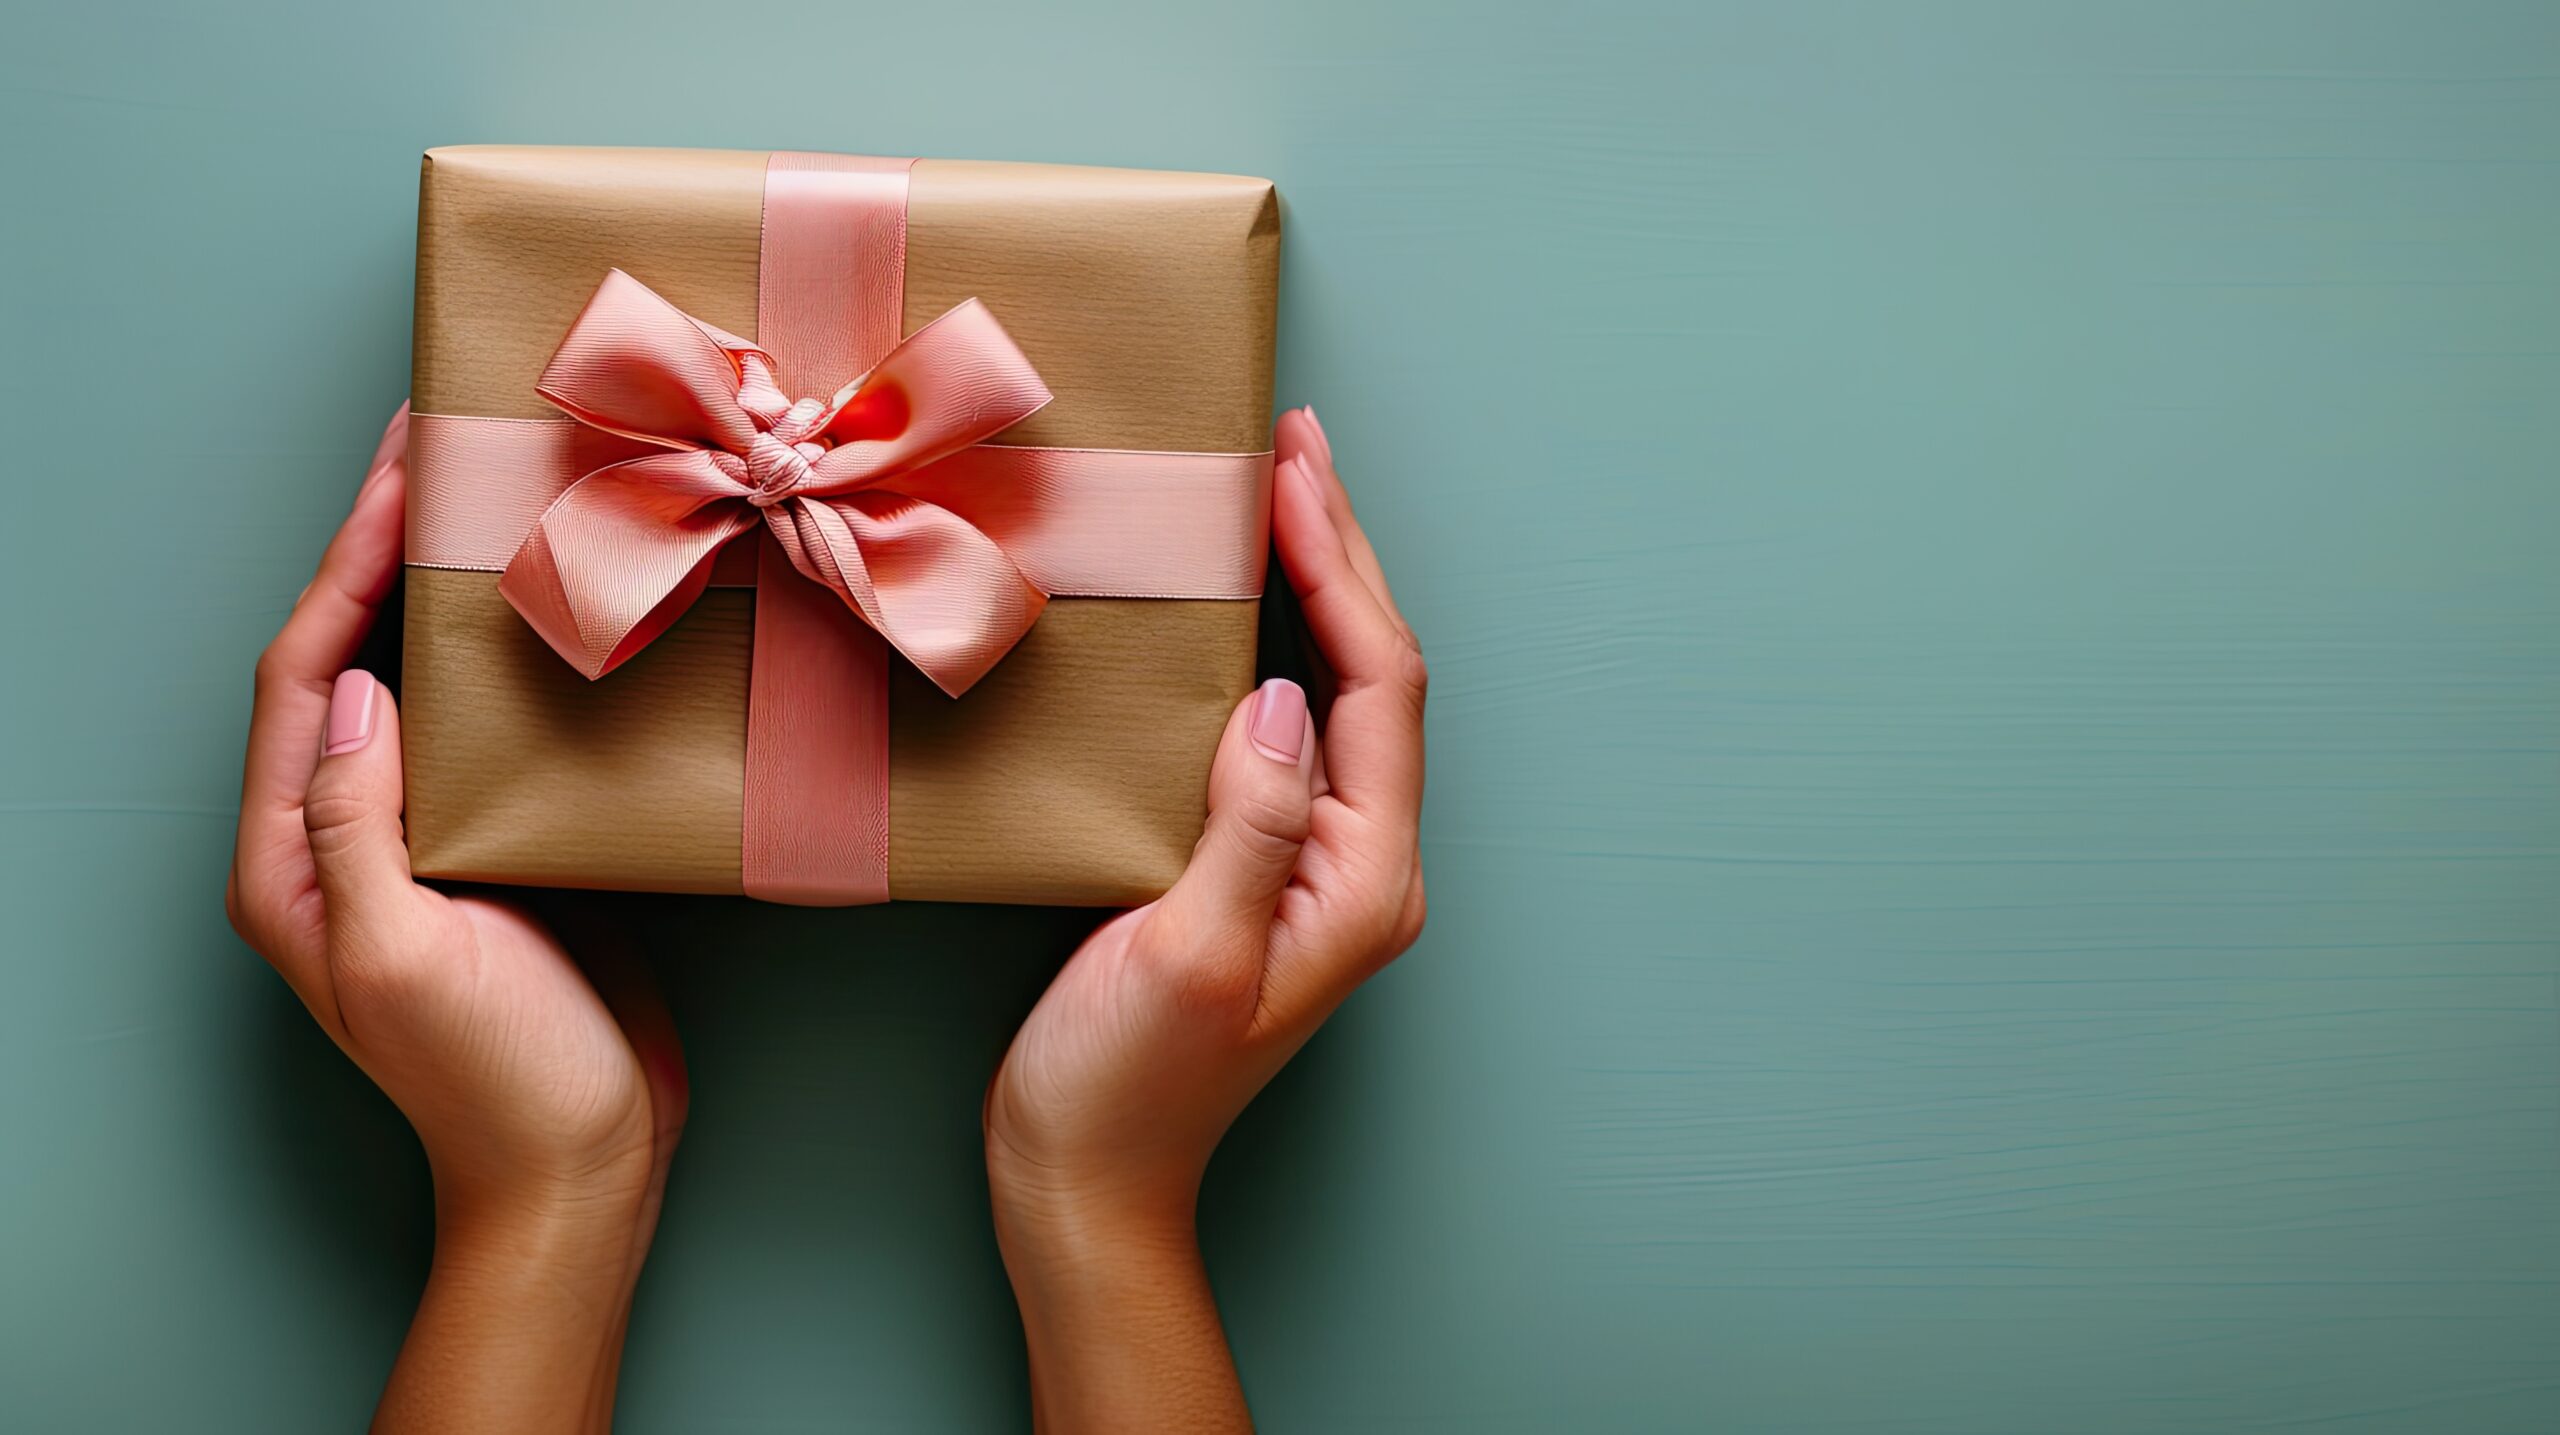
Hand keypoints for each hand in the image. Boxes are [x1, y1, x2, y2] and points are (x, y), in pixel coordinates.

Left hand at [225, 405, 686, 1434]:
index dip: (342, 568)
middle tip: (437, 454)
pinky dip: (508, 661)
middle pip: (346, 663)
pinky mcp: (497, 852)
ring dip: (441, 595)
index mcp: (292, 865)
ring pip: (417, 687)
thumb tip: (359, 690)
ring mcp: (420, 845)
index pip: (302, 681)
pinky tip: (556, 618)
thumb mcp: (410, 955)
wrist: (584, 1167)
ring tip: (493, 507)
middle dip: (378, 553)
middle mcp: (340, 843)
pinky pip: (486, 732)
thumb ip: (360, 826)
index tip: (396, 474)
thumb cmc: (495, 1081)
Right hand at [984, 407, 1426, 1431]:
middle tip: (1294, 444)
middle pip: (1371, 676)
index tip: (1293, 472)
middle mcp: (1358, 866)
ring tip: (1274, 495)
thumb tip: (1277, 697)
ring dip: (1310, 590)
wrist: (1084, 1185)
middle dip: (1339, 552)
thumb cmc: (1127, 1090)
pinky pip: (1281, 733)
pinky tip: (1228, 611)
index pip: (1377, 687)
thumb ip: (1247, 825)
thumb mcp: (1188, 953)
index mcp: (1363, 879)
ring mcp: (1312, 868)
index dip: (1341, 568)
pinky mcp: (1256, 870)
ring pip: (1333, 695)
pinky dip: (1263, 648)